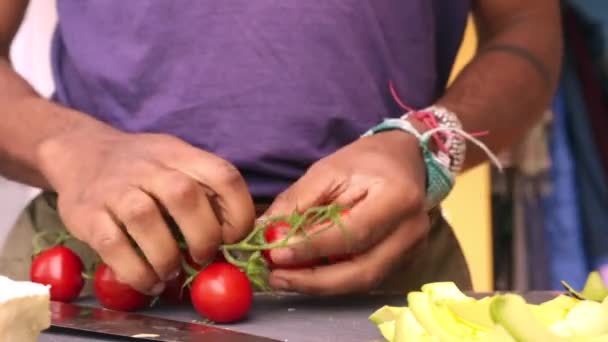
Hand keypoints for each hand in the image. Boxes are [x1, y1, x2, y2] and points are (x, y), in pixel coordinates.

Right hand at [37, 125, 254, 294]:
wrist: (79, 153)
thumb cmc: (141, 169)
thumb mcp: (176, 163)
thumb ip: (204, 192)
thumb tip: (233, 240)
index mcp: (180, 155)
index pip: (222, 175)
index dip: (238, 211)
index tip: (234, 237)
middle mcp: (149, 167)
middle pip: (185, 196)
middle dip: (203, 236)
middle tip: (203, 258)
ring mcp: (115, 188)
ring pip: (145, 218)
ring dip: (166, 256)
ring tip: (173, 271)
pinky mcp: (87, 213)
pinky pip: (113, 244)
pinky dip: (136, 271)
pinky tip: (149, 281)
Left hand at [263, 129, 429, 294]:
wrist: (404, 158)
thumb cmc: (365, 161)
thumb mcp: (327, 170)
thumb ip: (297, 202)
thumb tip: (265, 234)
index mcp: (397, 198)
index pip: (352, 233)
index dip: (312, 249)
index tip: (276, 254)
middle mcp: (410, 230)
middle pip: (362, 271)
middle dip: (314, 281)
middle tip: (276, 277)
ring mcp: (412, 249)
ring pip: (363, 281)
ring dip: (320, 285)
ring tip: (284, 277)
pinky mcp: (404, 260)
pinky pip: (366, 278)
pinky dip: (333, 280)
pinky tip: (307, 273)